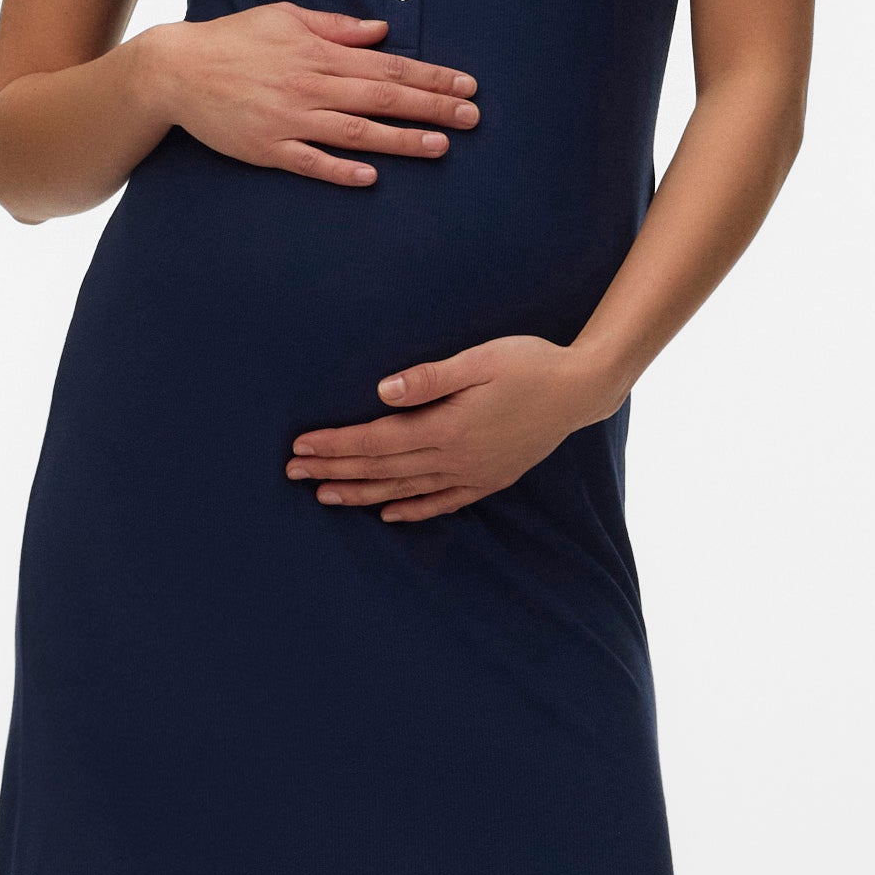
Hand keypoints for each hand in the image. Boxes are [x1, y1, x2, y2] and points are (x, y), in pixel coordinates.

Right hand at [148, 5, 478, 186]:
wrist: (176, 70)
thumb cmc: (234, 40)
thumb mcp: (286, 18)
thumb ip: (335, 27)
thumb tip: (381, 31)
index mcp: (319, 54)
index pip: (388, 65)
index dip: (430, 76)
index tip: (465, 84)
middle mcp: (311, 87)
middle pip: (382, 97)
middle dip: (431, 107)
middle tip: (472, 117)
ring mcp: (290, 120)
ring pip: (356, 132)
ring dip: (401, 140)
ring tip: (440, 146)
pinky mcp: (268, 148)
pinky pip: (311, 162)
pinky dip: (341, 170)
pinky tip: (371, 178)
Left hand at [286, 335, 607, 523]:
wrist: (581, 390)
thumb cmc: (529, 363)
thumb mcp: (480, 360)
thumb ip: (430, 378)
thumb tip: (382, 392)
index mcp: (447, 427)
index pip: (377, 440)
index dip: (336, 444)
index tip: (300, 447)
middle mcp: (455, 458)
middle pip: (382, 468)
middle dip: (335, 470)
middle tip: (293, 473)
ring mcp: (472, 473)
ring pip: (405, 490)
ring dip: (362, 493)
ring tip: (324, 496)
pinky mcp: (489, 478)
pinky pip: (442, 502)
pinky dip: (411, 510)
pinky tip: (388, 514)